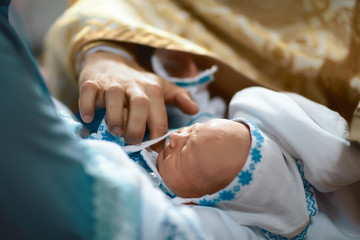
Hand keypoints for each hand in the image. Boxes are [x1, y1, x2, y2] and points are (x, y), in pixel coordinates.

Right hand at [78, 51, 198, 148]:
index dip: (158, 135)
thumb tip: (195, 110)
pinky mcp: (92, 82)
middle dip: (138, 125)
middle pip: (140, 104)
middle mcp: (133, 86)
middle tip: (134, 142)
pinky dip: (86, 104)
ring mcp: (112, 83)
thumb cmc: (138, 82)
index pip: (159, 114)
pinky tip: (87, 118)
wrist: (110, 61)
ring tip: (116, 131)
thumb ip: (179, 97)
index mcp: (152, 89)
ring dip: (115, 115)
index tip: (155, 149)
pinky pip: (89, 91)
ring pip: (114, 96)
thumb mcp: (161, 87)